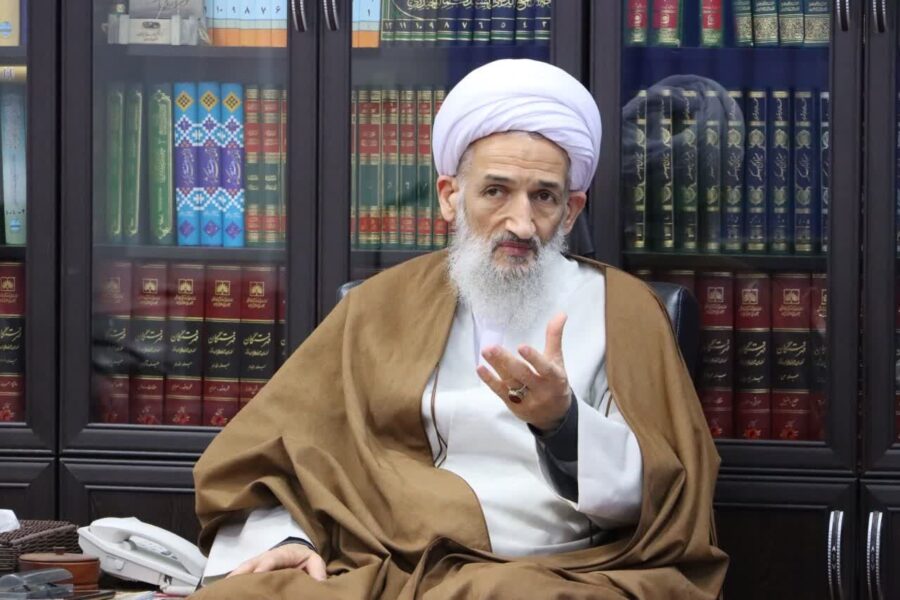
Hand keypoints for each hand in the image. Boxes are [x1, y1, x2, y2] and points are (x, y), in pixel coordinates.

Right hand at [226, 543, 326, 580]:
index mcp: (283, 553)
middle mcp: (266, 557)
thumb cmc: (305, 559)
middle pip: (251, 563)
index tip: (258, 573)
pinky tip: (225, 590)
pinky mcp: (252, 570)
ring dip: (233, 578)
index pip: (272, 558)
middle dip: (241, 572)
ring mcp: (257, 563)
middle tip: (231, 583)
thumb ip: (317, 572)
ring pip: (243, 569)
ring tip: (223, 589)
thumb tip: (319, 585)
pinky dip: (233, 582)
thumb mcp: (314, 562)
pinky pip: (241, 575)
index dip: (264, 565)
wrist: (297, 552)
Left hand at [476, 312, 571, 431]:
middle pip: (523, 375)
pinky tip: (480, 368)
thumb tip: (561, 313)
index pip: (544, 368)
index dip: (534, 358)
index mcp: (554, 378)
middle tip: (492, 347)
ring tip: (485, 352)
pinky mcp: (514, 406)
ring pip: (510, 383)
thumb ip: (554, 337)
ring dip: (496, 367)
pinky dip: (490, 381)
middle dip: (506, 362)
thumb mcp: (557, 360)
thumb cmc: (555, 381)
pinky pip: (500, 392)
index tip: (521, 347)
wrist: (554, 415)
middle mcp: (541, 390)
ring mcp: (527, 400)